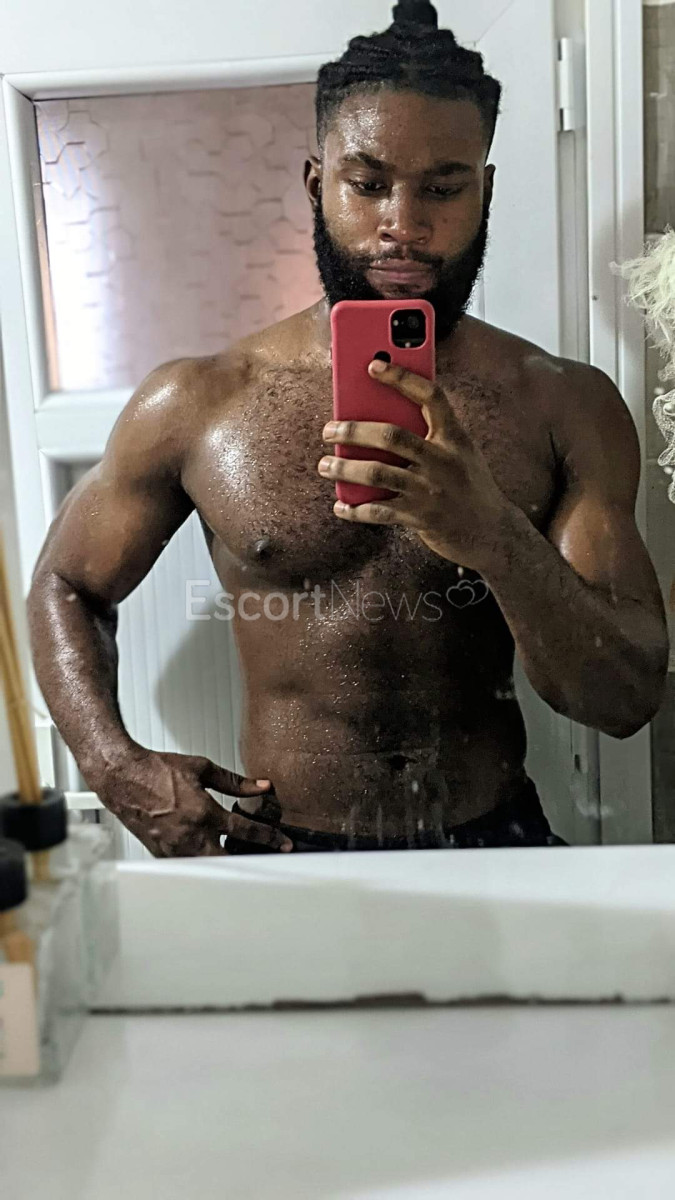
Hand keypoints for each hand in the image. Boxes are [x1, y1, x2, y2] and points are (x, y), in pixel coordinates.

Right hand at [92, 747, 292, 856]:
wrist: (124, 778)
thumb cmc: (157, 771)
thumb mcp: (202, 768)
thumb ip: (235, 781)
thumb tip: (261, 786)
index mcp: (203, 813)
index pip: (245, 831)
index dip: (269, 838)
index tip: (283, 843)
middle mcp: (190, 836)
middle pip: (231, 861)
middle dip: (251, 861)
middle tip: (267, 859)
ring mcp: (175, 849)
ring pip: (211, 868)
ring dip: (229, 863)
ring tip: (242, 856)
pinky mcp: (162, 854)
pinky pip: (190, 865)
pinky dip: (204, 862)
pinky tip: (212, 854)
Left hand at [319, 359, 506, 570]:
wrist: (492, 532)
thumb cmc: (467, 484)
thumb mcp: (459, 453)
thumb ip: (430, 435)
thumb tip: (377, 418)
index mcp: (455, 437)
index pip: (430, 396)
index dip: (401, 377)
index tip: (372, 365)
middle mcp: (443, 461)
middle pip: (391, 436)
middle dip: (353, 431)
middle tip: (329, 430)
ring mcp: (431, 490)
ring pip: (377, 474)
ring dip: (344, 469)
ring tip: (325, 466)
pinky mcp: (421, 518)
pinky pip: (378, 512)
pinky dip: (354, 509)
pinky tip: (340, 505)